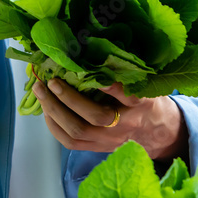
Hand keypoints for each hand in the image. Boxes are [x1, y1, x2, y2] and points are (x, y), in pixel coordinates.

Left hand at [31, 78, 188, 160]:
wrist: (156, 134)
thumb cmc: (145, 102)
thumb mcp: (144, 85)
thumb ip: (124, 73)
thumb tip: (94, 49)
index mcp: (141, 105)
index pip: (130, 97)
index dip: (112, 86)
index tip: (95, 74)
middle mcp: (125, 125)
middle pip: (95, 117)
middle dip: (68, 98)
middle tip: (50, 81)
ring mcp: (109, 140)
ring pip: (77, 131)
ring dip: (54, 111)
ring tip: (41, 91)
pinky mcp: (97, 148)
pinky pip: (70, 142)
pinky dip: (53, 125)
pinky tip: (45, 109)